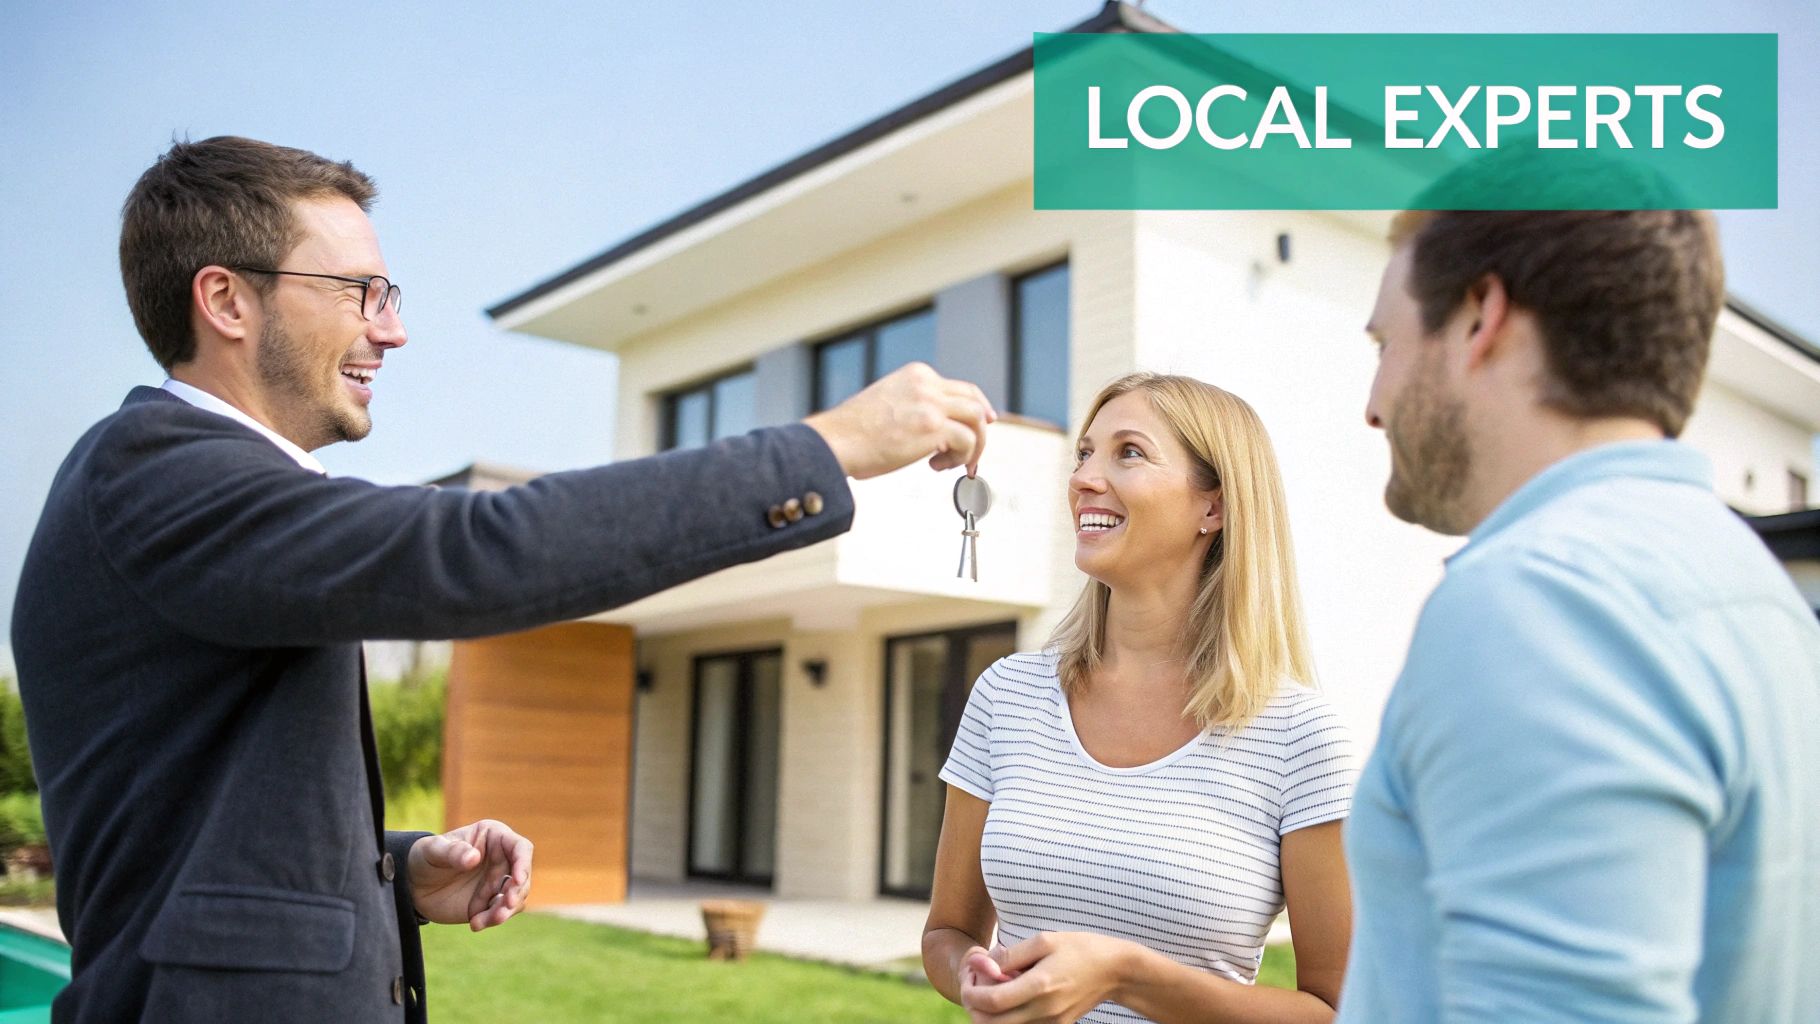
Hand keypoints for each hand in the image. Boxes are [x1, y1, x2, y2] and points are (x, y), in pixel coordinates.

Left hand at [407, 819, 532, 931]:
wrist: (413, 884)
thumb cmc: (424, 857)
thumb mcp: (433, 850)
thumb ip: (452, 851)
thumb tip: (474, 858)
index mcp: (494, 838)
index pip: (520, 848)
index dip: (523, 863)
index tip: (517, 880)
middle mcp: (502, 859)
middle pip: (522, 877)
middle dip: (516, 893)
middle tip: (505, 905)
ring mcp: (498, 882)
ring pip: (515, 898)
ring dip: (505, 910)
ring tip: (483, 920)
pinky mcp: (490, 902)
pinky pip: (500, 912)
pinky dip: (492, 919)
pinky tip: (474, 924)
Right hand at [804, 362, 995, 478]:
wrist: (834, 442)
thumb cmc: (853, 432)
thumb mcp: (889, 403)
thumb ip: (915, 406)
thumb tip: (938, 429)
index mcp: (915, 375)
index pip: (960, 388)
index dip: (975, 409)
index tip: (980, 426)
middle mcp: (926, 383)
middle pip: (974, 401)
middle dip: (982, 429)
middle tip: (975, 453)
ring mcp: (930, 403)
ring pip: (977, 420)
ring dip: (972, 447)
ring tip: (954, 464)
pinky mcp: (932, 426)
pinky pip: (967, 441)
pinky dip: (959, 458)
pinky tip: (936, 466)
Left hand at [961, 931, 1136, 1023]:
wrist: (1115, 971)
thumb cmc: (1081, 949)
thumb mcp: (1045, 940)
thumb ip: (1011, 955)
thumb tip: (984, 964)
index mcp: (1040, 985)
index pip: (991, 1001)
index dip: (971, 991)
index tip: (970, 974)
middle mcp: (1044, 1011)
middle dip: (973, 1006)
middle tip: (975, 983)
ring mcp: (1051, 1023)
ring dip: (988, 1014)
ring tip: (992, 988)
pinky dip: (1006, 1017)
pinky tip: (1011, 995)